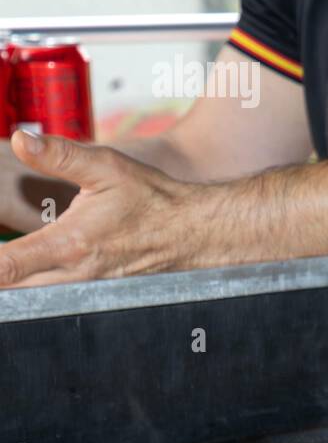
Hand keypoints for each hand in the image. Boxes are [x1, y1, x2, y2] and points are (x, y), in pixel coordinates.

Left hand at [0, 131, 219, 287]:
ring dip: (11, 285)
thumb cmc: (153, 199)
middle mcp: (74, 275)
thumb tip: (21, 140)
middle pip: (11, 291)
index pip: (6, 267)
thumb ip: (60, 155)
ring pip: (29, 300)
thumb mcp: (107, 167)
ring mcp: (86, 291)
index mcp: (70, 244)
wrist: (194, 231)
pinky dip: (31, 291)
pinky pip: (50, 301)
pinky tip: (25, 277)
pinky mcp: (94, 296)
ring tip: (5, 269)